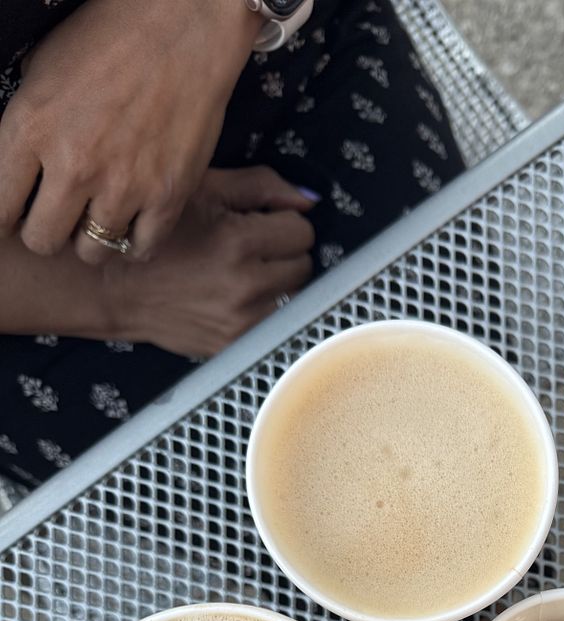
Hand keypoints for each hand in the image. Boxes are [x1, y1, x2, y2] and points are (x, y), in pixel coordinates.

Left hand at [0, 0, 261, 263]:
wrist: (183, 26)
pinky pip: (140, 248)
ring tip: (98, 215)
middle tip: (57, 216)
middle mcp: (73, 165)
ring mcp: (123, 187)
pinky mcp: (166, 197)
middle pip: (41, 240)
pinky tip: (134, 219)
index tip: (14, 215)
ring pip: (91, 251)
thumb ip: (27, 126)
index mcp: (31, 127)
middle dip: (44, 230)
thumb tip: (18, 168)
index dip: (4, 217)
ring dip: (91, 237)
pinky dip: (135, 240)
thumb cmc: (112, 36)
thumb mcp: (44, 68)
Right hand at [105, 167, 315, 357]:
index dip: (282, 222)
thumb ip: (261, 186)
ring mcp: (241, 323)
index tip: (259, 223)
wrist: (111, 287)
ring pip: (295, 297)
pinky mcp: (235, 347)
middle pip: (304, 265)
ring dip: (278, 283)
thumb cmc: (152, 233)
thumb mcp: (201, 189)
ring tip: (243, 272)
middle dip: (283, 252)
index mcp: (236, 242)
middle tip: (251, 247)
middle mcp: (244, 286)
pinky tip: (237, 297)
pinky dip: (265, 310)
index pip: (301, 231)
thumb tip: (308, 199)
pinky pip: (276, 325)